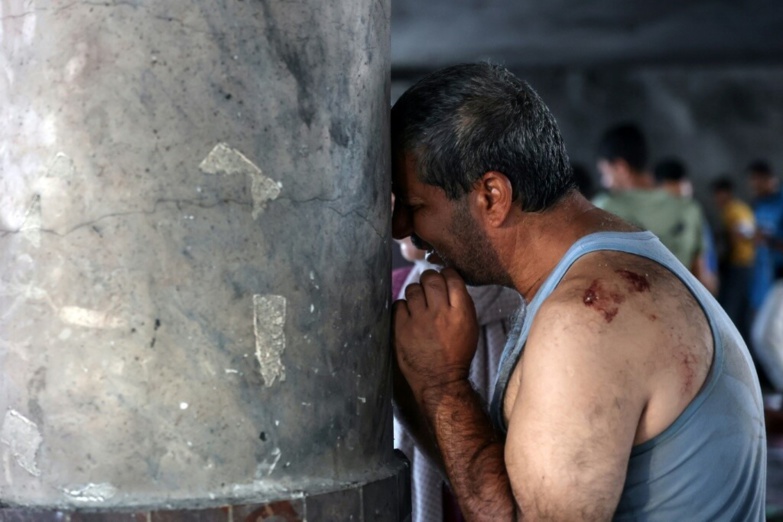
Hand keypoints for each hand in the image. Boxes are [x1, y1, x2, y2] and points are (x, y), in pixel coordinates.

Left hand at [392, 268, 478, 401]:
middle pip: (431, 278)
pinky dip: (403, 307)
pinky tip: (409, 316)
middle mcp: (439, 313)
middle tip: (429, 286)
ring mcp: (418, 321)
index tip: (444, 277)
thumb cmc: (456, 353)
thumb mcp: (470, 326)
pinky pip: (398, 304)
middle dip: (430, 278)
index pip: (452, 278)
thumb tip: (449, 281)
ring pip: (413, 289)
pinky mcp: (401, 329)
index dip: (447, 274)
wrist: (439, 380)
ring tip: (419, 304)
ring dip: (416, 292)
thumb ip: (461, 303)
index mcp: (461, 313)